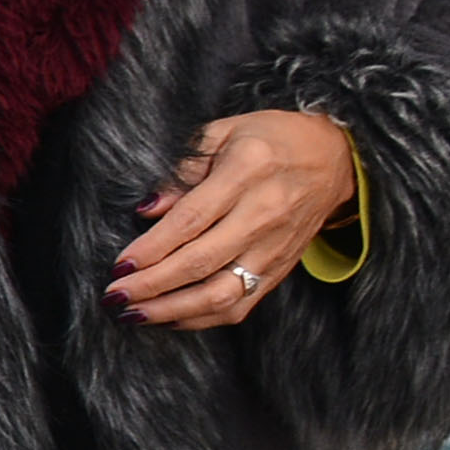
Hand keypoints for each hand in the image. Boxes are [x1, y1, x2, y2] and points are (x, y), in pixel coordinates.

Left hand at [110, 110, 355, 329]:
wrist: (334, 158)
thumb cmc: (271, 138)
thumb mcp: (224, 131)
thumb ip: (182, 168)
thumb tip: (147, 208)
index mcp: (247, 171)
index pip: (191, 219)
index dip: (153, 247)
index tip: (120, 265)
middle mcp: (264, 214)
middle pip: (201, 261)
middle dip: (152, 285)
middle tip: (114, 295)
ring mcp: (276, 247)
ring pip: (222, 293)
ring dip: (173, 310)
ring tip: (134, 313)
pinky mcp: (281, 269)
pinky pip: (242, 304)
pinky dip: (203, 317)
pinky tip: (170, 317)